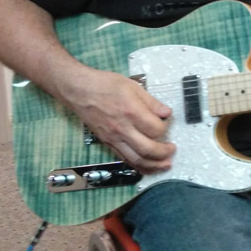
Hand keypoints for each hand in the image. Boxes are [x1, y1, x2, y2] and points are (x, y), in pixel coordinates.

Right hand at [60, 67, 174, 174]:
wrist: (79, 90)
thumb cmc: (104, 85)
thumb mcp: (132, 86)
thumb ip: (151, 102)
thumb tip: (166, 113)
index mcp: (131, 112)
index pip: (156, 129)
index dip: (165, 127)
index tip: (166, 122)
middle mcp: (122, 128)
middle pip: (148, 149)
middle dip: (164, 153)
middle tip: (172, 149)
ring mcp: (113, 138)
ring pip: (136, 160)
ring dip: (154, 165)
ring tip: (165, 165)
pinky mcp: (107, 143)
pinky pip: (124, 159)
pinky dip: (138, 165)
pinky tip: (147, 165)